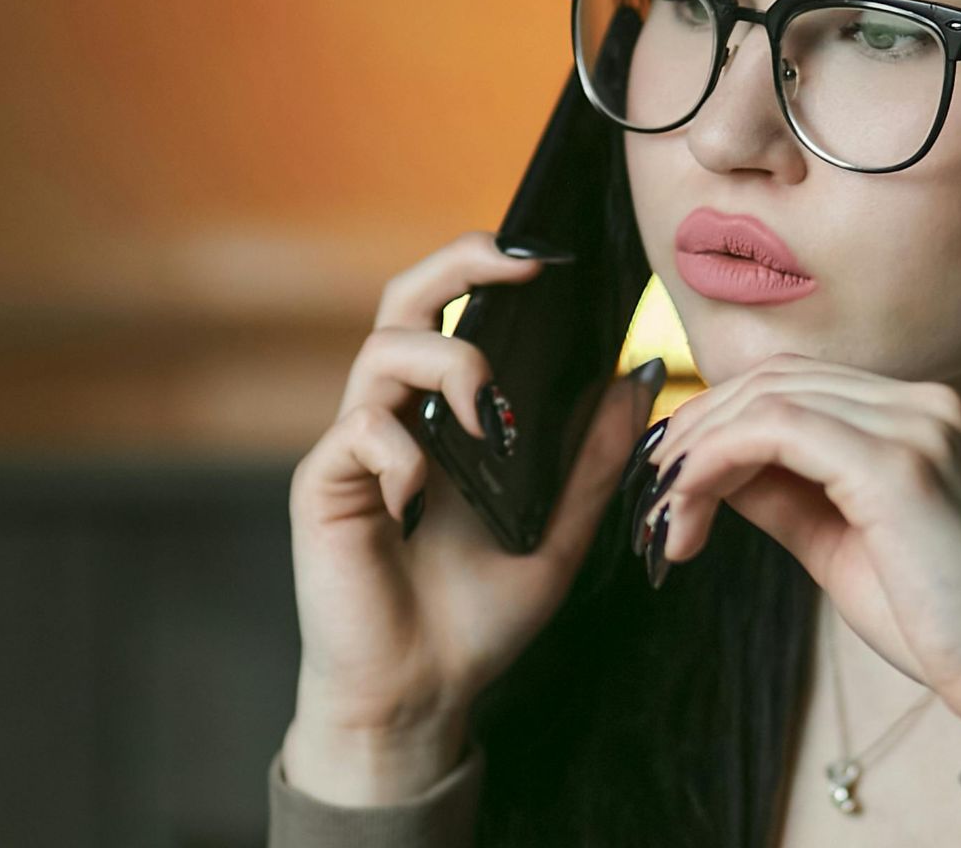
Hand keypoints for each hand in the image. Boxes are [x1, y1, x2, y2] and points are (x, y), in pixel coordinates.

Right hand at [282, 231, 665, 802]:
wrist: (422, 695)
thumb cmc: (477, 616)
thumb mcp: (559, 533)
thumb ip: (593, 460)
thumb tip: (635, 378)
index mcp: (448, 417)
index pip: (458, 315)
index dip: (491, 273)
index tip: (552, 264)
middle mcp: (398, 416)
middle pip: (406, 301)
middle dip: (458, 266)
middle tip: (518, 268)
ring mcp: (358, 447)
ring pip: (383, 352)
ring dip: (447, 365)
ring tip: (488, 417)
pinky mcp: (325, 487)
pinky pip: (358, 432)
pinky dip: (401, 452)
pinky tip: (422, 499)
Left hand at [643, 353, 960, 745]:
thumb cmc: (950, 626)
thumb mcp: (846, 547)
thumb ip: (786, 497)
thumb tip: (714, 473)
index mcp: (921, 416)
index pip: (795, 386)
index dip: (720, 423)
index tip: (672, 481)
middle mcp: (923, 403)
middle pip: (773, 381)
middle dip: (697, 433)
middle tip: (653, 499)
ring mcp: (916, 425)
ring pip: (767, 399)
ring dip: (697, 452)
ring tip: (666, 518)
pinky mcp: (899, 464)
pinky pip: (775, 430)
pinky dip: (716, 461)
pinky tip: (690, 506)